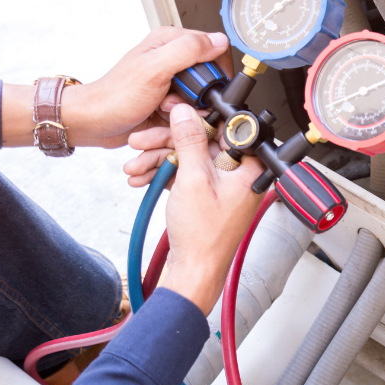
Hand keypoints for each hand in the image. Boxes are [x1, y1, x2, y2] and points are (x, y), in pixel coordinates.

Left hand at [64, 27, 232, 148]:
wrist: (95, 122)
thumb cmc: (116, 96)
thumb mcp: (154, 69)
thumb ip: (188, 50)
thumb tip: (219, 41)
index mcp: (170, 41)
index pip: (215, 47)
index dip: (216, 70)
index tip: (206, 86)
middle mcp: (173, 58)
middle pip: (210, 76)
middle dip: (199, 94)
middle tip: (176, 99)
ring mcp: (172, 80)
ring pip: (202, 96)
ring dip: (189, 108)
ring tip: (165, 109)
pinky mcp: (171, 99)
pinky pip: (191, 110)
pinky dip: (182, 117)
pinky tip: (163, 116)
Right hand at [157, 104, 263, 313]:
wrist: (193, 271)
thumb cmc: (203, 236)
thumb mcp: (193, 179)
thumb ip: (190, 141)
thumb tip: (186, 112)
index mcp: (249, 168)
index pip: (225, 129)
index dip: (196, 119)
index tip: (171, 115)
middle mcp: (240, 174)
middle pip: (203, 141)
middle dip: (167, 142)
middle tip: (141, 142)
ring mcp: (223, 185)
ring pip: (190, 157)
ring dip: (159, 158)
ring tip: (134, 166)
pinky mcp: (208, 194)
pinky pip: (186, 173)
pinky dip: (165, 173)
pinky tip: (141, 176)